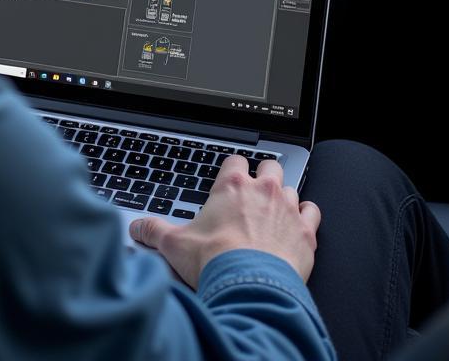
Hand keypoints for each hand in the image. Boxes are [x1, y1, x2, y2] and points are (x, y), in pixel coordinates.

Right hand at [129, 154, 320, 288]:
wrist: (249, 287)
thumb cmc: (214, 262)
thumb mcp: (174, 244)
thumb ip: (152, 230)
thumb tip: (136, 228)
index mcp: (231, 186)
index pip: (234, 161)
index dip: (232, 171)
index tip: (228, 182)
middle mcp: (262, 190)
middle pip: (268, 166)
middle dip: (262, 176)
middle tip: (253, 193)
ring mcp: (288, 208)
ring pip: (291, 188)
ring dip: (284, 197)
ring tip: (274, 213)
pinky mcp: (306, 231)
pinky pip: (313, 211)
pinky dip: (307, 216)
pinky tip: (298, 225)